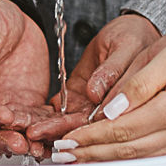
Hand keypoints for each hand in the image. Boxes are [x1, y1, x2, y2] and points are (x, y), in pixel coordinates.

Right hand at [0, 0, 59, 157]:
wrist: (11, 14)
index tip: (5, 115)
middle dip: (4, 140)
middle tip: (22, 143)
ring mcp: (4, 105)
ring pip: (11, 132)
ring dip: (26, 142)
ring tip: (42, 147)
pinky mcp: (26, 105)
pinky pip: (36, 122)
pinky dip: (45, 131)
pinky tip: (57, 135)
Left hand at [26, 13, 160, 143]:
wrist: (128, 30)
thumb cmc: (135, 36)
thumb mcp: (125, 45)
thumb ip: (112, 69)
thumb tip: (95, 93)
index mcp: (130, 102)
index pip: (108, 123)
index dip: (87, 133)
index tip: (64, 136)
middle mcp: (112, 111)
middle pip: (87, 129)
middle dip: (60, 132)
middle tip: (37, 133)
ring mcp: (94, 106)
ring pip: (73, 124)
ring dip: (52, 129)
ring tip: (31, 130)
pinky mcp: (80, 97)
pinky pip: (64, 111)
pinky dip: (50, 116)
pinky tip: (34, 121)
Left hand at [56, 19, 165, 162]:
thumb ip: (139, 82)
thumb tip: (109, 110)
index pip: (120, 130)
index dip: (89, 137)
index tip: (64, 140)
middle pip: (127, 150)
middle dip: (91, 153)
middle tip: (61, 155)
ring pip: (140, 155)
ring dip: (107, 158)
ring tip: (80, 157)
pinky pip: (155, 152)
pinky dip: (130, 154)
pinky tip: (115, 150)